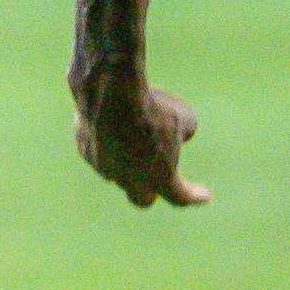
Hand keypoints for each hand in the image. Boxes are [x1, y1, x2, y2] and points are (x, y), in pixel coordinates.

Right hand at [69, 68, 209, 206]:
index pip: (179, 197)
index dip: (193, 196)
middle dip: (152, 191)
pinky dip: (108, 143)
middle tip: (160, 180)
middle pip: (142, 198)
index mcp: (159, 177)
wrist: (111, 91)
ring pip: (117, 172)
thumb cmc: (154, 106)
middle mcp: (128, 179)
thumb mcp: (184, 118)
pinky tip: (112, 122)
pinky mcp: (84, 149)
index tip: (204, 196)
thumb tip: (174, 135)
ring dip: (128, 160)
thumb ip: (183, 133)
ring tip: (135, 131)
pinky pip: (99, 151)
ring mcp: (103, 167)